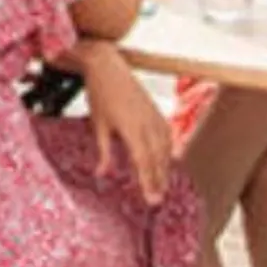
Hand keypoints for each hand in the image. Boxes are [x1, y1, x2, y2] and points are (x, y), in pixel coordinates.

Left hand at [84, 57, 174, 202]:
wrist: (108, 66)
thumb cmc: (99, 94)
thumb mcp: (98, 125)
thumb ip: (103, 151)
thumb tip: (102, 174)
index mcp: (132, 128)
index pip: (143, 162)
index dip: (148, 182)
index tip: (151, 199)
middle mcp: (147, 123)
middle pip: (157, 158)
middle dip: (158, 180)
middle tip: (157, 200)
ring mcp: (154, 116)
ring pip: (164, 148)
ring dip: (164, 168)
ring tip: (162, 186)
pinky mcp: (156, 110)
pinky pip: (167, 135)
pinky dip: (168, 150)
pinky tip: (168, 160)